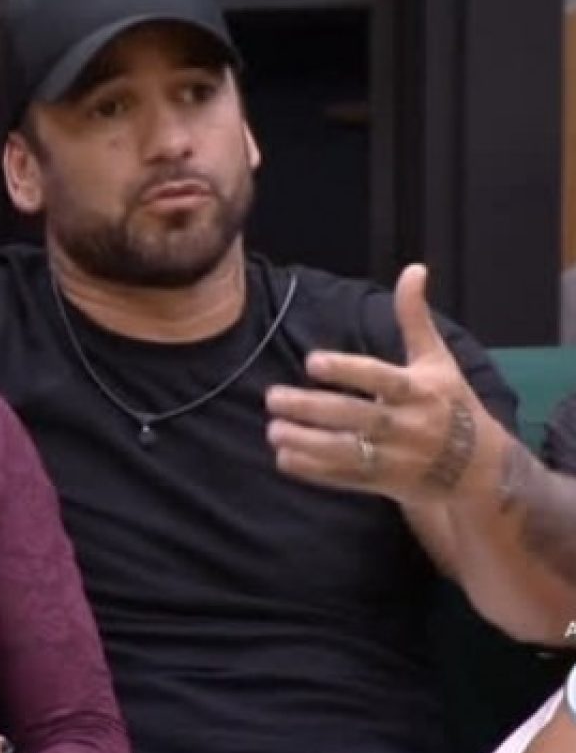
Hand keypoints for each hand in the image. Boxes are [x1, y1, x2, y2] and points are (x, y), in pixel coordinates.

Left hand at [264, 264, 503, 504]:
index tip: (311, 361)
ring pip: (347, 452)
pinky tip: (284, 458)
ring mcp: (395, 458)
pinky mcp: (384, 483)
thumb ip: (415, 318)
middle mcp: (408, 425)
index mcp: (420, 391)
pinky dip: (315, 471)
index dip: (347, 370)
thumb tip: (414, 269)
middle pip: (356, 416)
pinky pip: (346, 479)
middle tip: (272, 397)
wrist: (479, 469)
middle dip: (312, 409)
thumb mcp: (439, 361)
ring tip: (272, 430)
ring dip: (307, 442)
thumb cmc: (452, 404)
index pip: (381, 379)